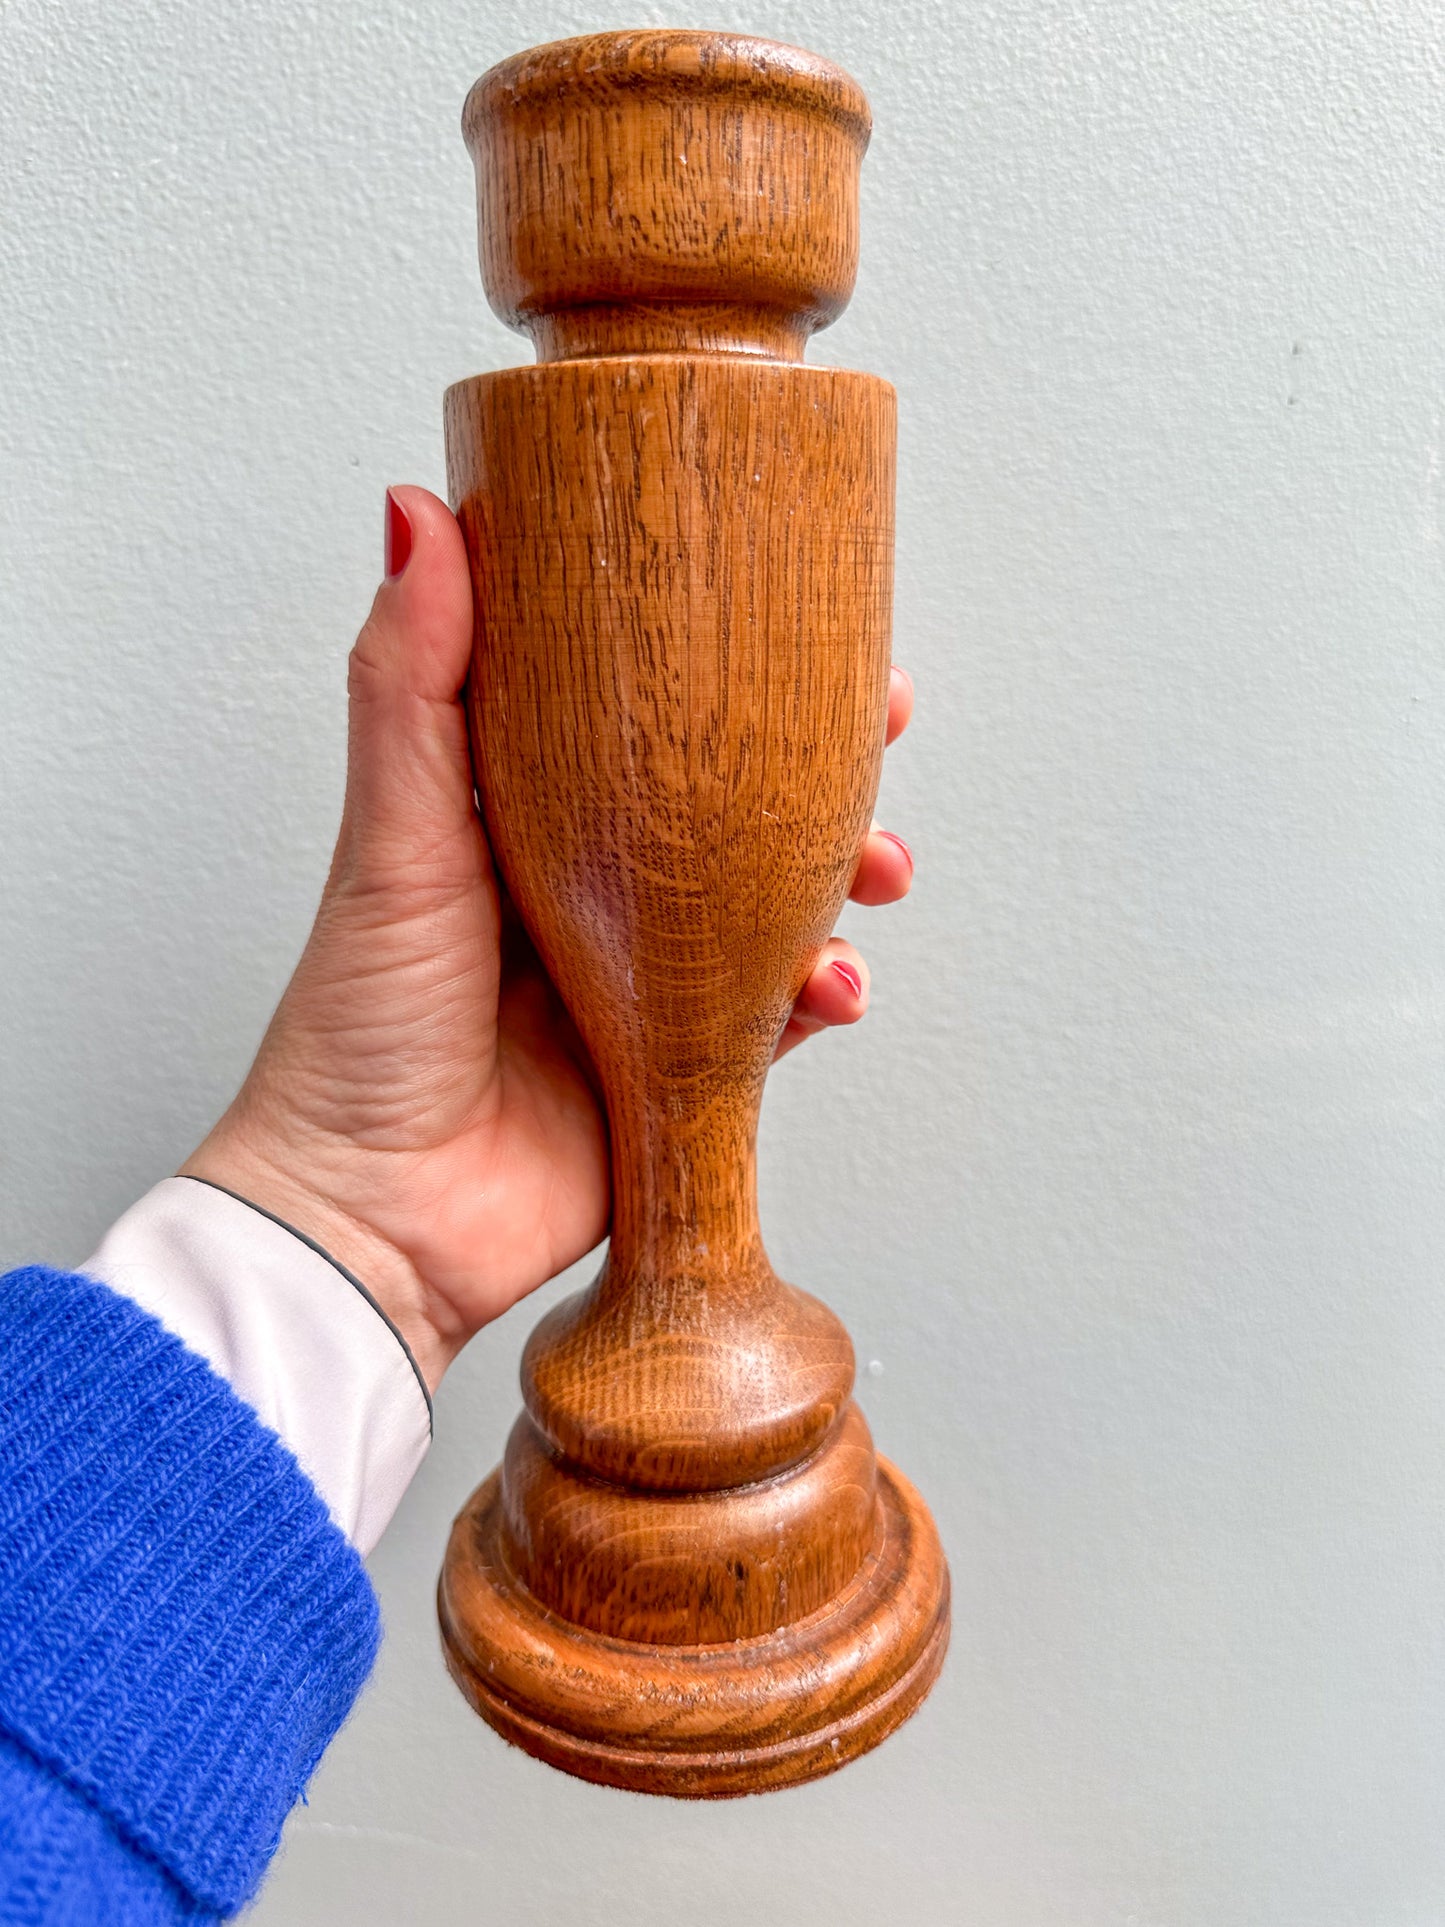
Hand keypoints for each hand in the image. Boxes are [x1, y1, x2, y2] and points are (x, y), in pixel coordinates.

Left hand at [182, 488, 916, 1388]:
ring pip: (775, 899)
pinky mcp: (680, 1065)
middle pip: (733, 795)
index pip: (639, 704)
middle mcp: (593, 888)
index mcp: (522, 814)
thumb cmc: (358, 1029)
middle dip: (820, 757)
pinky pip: (779, 1016)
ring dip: (844, 874)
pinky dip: (822, 995)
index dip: (722, 655)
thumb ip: (414, 683)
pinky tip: (830, 988)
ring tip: (873, 872)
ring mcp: (643, 978)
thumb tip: (418, 509)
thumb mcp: (392, 838)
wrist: (374, 1219)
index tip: (798, 605)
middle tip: (884, 722)